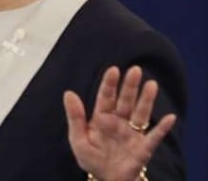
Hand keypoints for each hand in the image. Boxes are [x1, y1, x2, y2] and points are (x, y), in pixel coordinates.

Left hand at [64, 65, 176, 180]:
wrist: (106, 179)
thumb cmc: (91, 158)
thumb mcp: (77, 139)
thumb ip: (75, 117)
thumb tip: (68, 92)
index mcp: (101, 118)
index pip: (106, 97)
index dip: (109, 84)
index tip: (113, 69)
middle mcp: (118, 122)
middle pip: (125, 101)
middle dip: (130, 86)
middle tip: (135, 70)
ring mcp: (132, 134)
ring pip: (140, 113)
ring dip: (146, 100)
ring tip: (151, 84)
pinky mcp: (143, 148)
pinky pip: (154, 137)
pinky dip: (162, 128)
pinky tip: (170, 118)